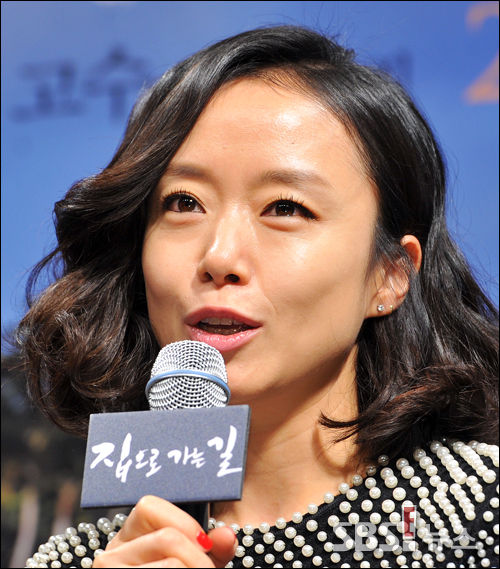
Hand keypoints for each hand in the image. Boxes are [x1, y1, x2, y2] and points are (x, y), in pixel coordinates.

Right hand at [92, 495, 236, 567]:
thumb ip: (214, 548)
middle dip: (199, 559)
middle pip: (166, 538)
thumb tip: (227, 536)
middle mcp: (111, 555)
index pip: (148, 506)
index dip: (184, 523)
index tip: (205, 545)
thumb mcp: (194, 562)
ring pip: (171, 564)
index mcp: (128, 538)